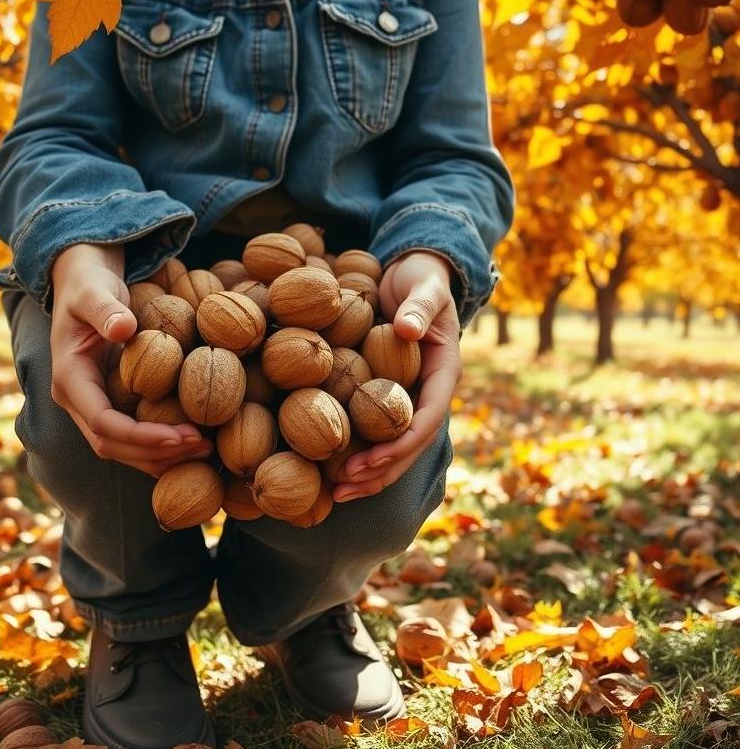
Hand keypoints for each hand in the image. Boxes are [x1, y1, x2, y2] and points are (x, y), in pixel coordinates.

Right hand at [49, 244, 210, 476]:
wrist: (82, 280)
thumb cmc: (89, 283)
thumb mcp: (94, 291)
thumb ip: (105, 310)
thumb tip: (123, 328)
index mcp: (69, 379)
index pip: (102, 423)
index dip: (140, 436)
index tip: (180, 435)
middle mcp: (76, 400)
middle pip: (113, 445)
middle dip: (157, 453)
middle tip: (203, 445)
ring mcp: (92, 404)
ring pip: (123, 447)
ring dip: (161, 456)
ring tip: (206, 449)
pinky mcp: (109, 401)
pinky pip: (132, 434)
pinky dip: (160, 445)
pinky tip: (192, 442)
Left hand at [333, 251, 460, 501]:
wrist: (415, 274)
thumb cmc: (422, 279)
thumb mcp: (424, 288)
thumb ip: (419, 307)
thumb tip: (407, 330)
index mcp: (442, 373)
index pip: (426, 419)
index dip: (400, 446)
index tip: (369, 462)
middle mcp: (425, 393)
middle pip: (408, 445)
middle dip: (379, 471)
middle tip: (343, 490)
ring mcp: (406, 396)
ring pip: (391, 445)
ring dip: (367, 473)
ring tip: (334, 494)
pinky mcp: (384, 392)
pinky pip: (371, 427)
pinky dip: (354, 448)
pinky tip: (326, 467)